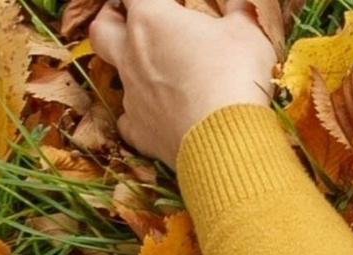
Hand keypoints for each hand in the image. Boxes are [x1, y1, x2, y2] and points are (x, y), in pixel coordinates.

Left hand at [89, 0, 277, 163]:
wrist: (229, 142)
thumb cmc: (235, 77)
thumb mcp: (249, 36)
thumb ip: (241, 11)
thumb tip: (241, 2)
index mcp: (150, 18)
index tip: (170, 4)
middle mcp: (131, 52)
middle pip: (103, 27)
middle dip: (112, 20)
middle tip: (131, 24)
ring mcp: (132, 92)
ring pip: (115, 75)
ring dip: (130, 71)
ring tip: (155, 77)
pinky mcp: (140, 130)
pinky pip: (131, 122)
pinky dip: (143, 119)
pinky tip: (160, 122)